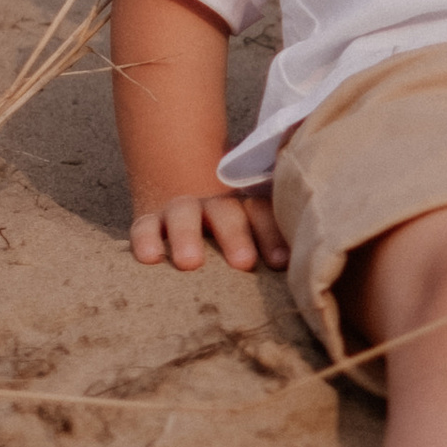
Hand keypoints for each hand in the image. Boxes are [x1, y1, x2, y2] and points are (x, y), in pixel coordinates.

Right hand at [129, 188, 289, 271]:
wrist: (178, 171)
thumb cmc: (228, 218)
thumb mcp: (249, 221)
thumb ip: (269, 240)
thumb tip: (302, 275)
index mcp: (244, 204)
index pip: (261, 213)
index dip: (272, 235)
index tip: (281, 262)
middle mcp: (213, 204)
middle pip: (227, 213)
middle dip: (235, 237)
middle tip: (243, 263)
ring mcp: (179, 209)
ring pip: (184, 216)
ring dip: (187, 237)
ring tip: (190, 263)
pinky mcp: (148, 219)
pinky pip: (144, 226)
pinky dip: (145, 240)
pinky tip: (149, 258)